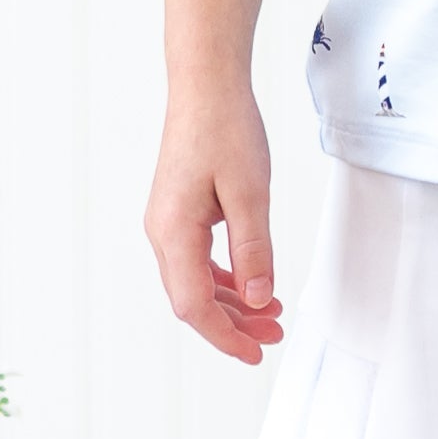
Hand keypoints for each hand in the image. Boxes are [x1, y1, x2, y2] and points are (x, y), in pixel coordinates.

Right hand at [147, 85, 285, 363]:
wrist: (206, 86)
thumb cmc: (225, 128)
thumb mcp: (251, 192)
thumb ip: (254, 249)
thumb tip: (259, 299)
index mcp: (173, 231)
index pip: (194, 305)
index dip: (225, 335)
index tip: (255, 352)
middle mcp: (162, 232)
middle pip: (192, 299)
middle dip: (233, 324)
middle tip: (274, 335)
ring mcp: (168, 223)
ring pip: (196, 282)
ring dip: (232, 304)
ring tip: (272, 314)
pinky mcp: (180, 213)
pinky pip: (198, 260)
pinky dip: (226, 279)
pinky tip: (253, 285)